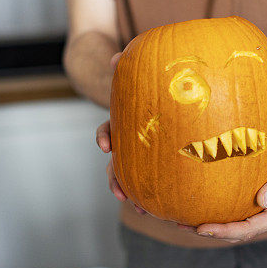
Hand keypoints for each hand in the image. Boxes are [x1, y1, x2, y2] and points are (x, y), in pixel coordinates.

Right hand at [95, 51, 145, 213]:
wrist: (161, 89)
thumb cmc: (149, 81)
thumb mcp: (136, 73)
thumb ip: (127, 66)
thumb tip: (116, 58)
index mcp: (125, 120)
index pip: (109, 128)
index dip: (104, 137)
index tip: (105, 146)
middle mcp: (130, 139)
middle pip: (117, 161)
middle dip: (116, 179)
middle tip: (121, 193)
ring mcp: (142, 152)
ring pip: (132, 175)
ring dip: (134, 192)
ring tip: (140, 208)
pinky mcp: (159, 160)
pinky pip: (153, 180)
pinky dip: (154, 193)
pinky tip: (162, 209)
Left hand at [194, 136, 266, 241]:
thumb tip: (263, 202)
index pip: (250, 228)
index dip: (225, 231)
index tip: (202, 228)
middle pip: (239, 232)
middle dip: (212, 232)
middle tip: (184, 226)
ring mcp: (264, 211)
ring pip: (236, 225)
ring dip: (211, 225)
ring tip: (184, 221)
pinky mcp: (257, 203)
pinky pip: (236, 212)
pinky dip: (218, 212)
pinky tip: (200, 206)